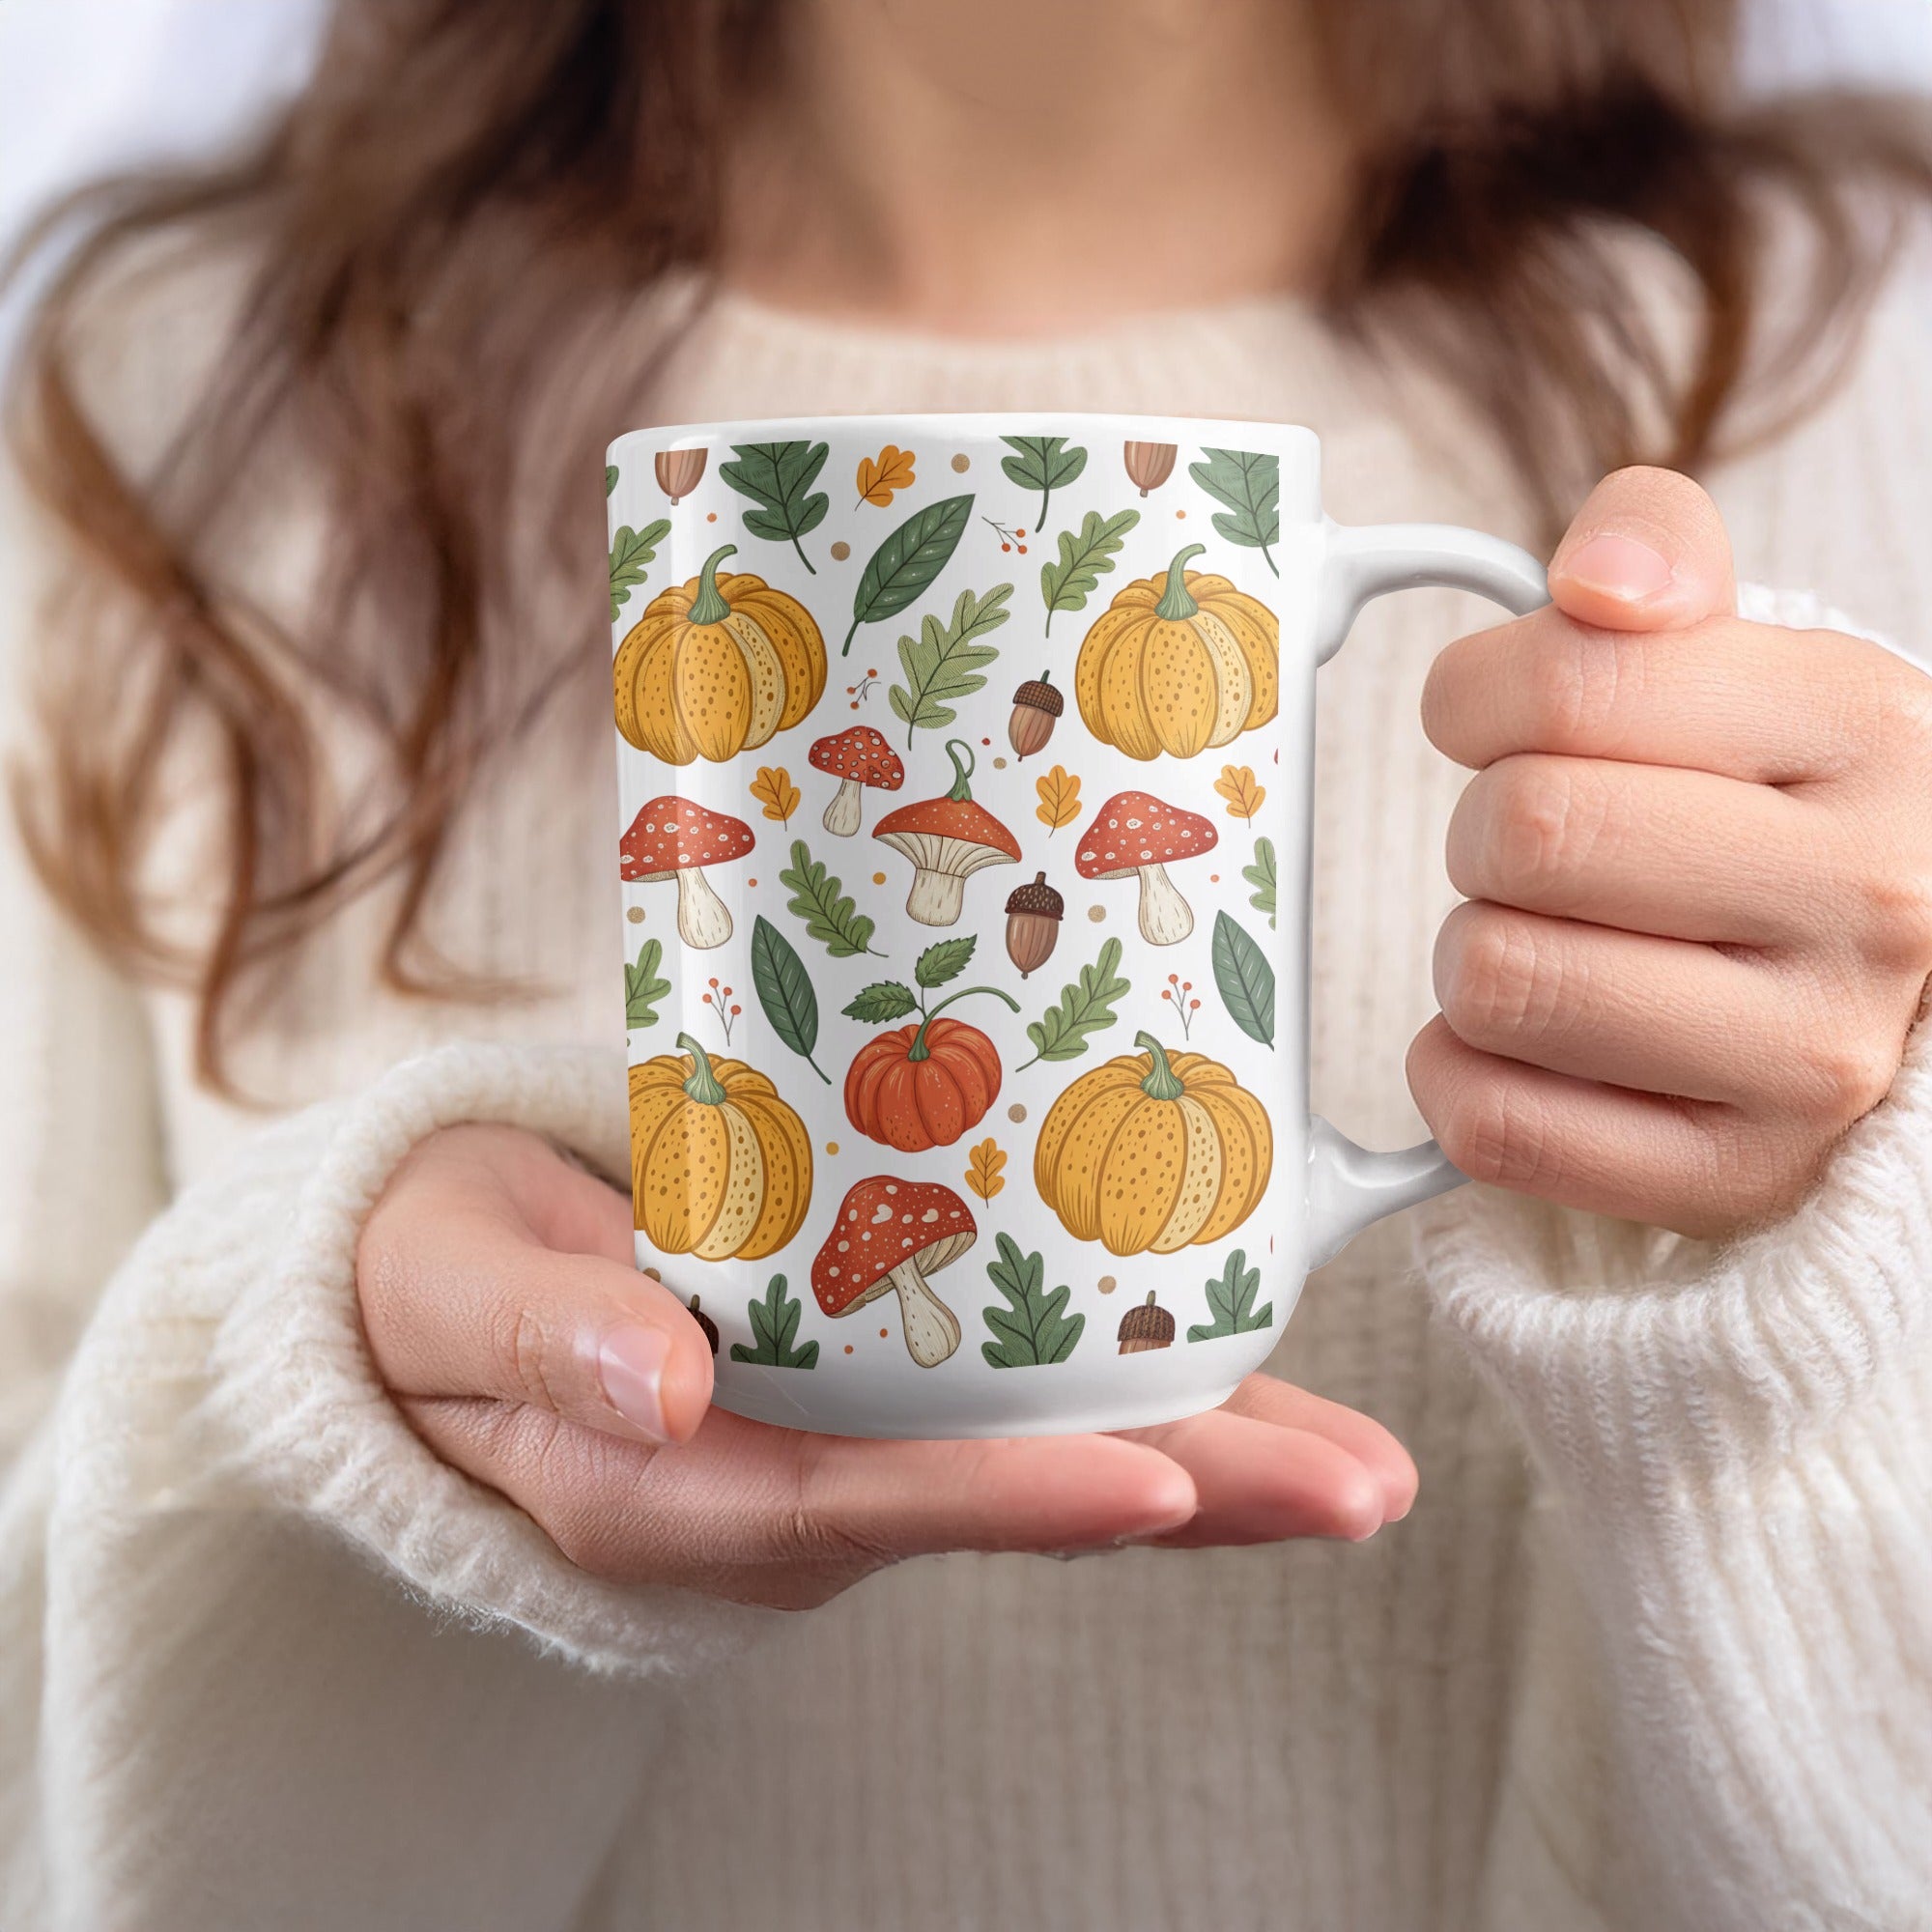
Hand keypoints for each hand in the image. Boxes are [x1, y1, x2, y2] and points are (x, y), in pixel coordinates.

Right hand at [356, 1125, 1416, 1608]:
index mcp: (678, 1483)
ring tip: (1363, 1460)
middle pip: (1003, 1497)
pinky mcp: (872, 1385)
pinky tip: (1245, 1361)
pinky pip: (1014, 1398)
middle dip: (1187, 1497)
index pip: (863, 1502)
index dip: (1011, 1500)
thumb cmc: (440, 1276)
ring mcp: (843, 1441)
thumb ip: (539, 1334)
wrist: (446, 1282)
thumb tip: (657, 1382)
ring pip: (1038, 1456)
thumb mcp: (449, 1286)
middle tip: (1359, 1490)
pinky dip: (1134, 1386)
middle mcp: (790, 1484)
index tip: (1156, 1487)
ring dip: (1205, 1454)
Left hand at [1410, 467, 1931, 1238]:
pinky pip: (1494, 1124)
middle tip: (1530, 847)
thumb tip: (1593, 583)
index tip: (1491, 721)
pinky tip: (1520, 1042)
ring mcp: (1813, 1060)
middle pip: (1522, 834)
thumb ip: (1656, 553)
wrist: (1893, 984)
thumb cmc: (1776, 804)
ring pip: (1497, 981)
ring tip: (1545, 940)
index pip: (1568, 684)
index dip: (1473, 697)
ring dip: (1472, 953)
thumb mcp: (1748, 654)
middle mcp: (1872, 898)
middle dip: (1481, 830)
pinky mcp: (1735, 1178)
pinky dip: (1459, 1074)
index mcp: (1867, 727)